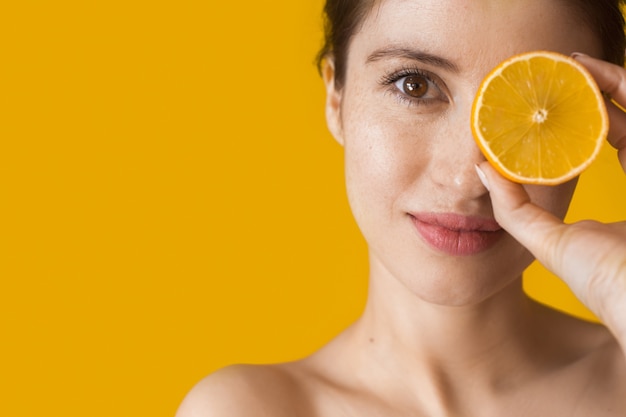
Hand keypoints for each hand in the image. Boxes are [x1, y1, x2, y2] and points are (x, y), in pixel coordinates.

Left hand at [475, 53, 625, 343]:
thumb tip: (481, 169)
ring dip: (614, 81)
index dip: (591, 114)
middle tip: (565, 70)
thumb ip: (517, 211)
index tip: (554, 96)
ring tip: (575, 65)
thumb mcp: (551, 243)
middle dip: (601, 89)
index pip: (616, 138)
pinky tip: (599, 74)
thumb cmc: (606, 282)